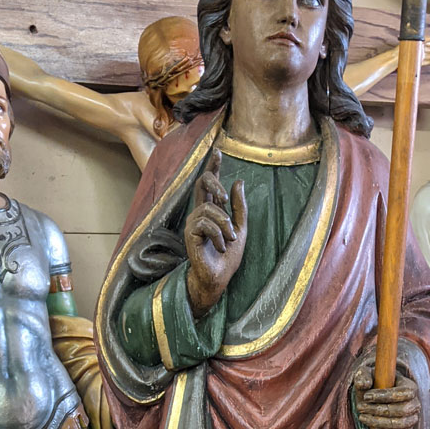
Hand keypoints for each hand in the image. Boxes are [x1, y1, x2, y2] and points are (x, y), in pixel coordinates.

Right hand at [184, 150, 247, 317]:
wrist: (220, 277)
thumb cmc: (228, 256)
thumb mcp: (240, 228)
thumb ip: (238, 207)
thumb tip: (238, 182)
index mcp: (212, 210)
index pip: (210, 184)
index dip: (213, 166)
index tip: (218, 151)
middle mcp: (199, 213)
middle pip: (202, 183)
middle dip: (214, 183)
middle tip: (224, 196)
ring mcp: (193, 223)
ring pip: (209, 209)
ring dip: (225, 224)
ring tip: (230, 239)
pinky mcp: (189, 234)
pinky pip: (205, 223)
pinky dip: (219, 235)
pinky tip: (221, 246)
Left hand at [353, 363, 419, 428]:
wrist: (375, 400)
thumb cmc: (373, 384)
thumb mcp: (366, 376)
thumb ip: (363, 376)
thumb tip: (364, 384)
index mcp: (409, 386)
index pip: (404, 392)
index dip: (386, 395)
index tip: (366, 396)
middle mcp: (415, 403)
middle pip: (403, 410)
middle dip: (379, 410)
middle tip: (361, 407)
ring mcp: (412, 418)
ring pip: (401, 424)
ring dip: (379, 423)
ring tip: (363, 418)